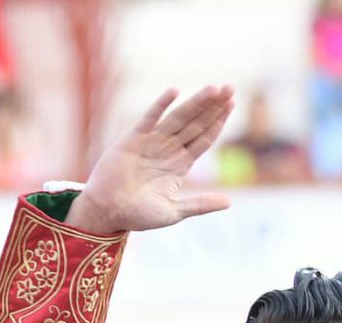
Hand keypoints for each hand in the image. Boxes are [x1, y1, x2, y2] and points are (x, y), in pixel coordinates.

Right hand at [67, 85, 234, 234]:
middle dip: (213, 106)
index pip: (204, 139)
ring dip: (196, 102)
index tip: (233, 104)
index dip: (218, 122)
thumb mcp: (175, 211)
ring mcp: (152, 141)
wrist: (108, 212)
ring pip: (179, 117)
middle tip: (230, 87)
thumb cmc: (139, 215)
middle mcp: (168, 149)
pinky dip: (161, 105)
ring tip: (214, 88)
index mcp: (180, 165)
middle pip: (196, 123)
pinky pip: (150, 118)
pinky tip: (174, 91)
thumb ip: (200, 204)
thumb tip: (229, 202)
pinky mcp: (133, 138)